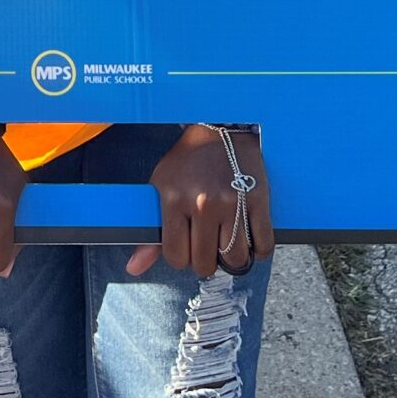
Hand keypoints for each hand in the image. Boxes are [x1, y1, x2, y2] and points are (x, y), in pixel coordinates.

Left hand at [129, 125, 273, 278]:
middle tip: (207, 245)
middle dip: (205, 261)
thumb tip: (133, 268)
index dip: (181, 258)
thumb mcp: (162, 188)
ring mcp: (232, 202)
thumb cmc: (187, 163)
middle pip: (205, 263)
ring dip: (232, 258)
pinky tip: (248, 238)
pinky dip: (258, 250)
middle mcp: (203, 202)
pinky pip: (263, 246)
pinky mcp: (258, 200)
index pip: (176, 256)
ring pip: (235, 259)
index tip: (186, 247)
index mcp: (174, 199)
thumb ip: (150, 234)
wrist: (222, 129)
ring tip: (227, 242)